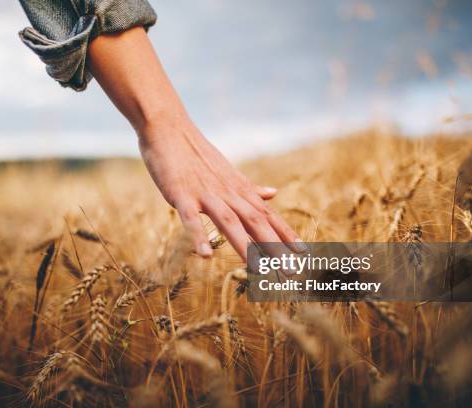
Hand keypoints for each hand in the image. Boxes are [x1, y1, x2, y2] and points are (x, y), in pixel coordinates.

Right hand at [137, 116, 305, 259]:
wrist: (168, 128)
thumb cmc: (196, 153)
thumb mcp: (227, 172)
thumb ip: (249, 188)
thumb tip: (274, 193)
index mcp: (238, 189)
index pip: (266, 214)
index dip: (285, 233)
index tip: (303, 253)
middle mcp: (227, 192)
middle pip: (255, 221)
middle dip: (274, 247)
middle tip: (290, 272)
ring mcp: (204, 193)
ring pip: (229, 221)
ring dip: (244, 246)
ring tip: (258, 271)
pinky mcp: (181, 194)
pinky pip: (190, 217)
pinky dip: (198, 235)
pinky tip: (205, 256)